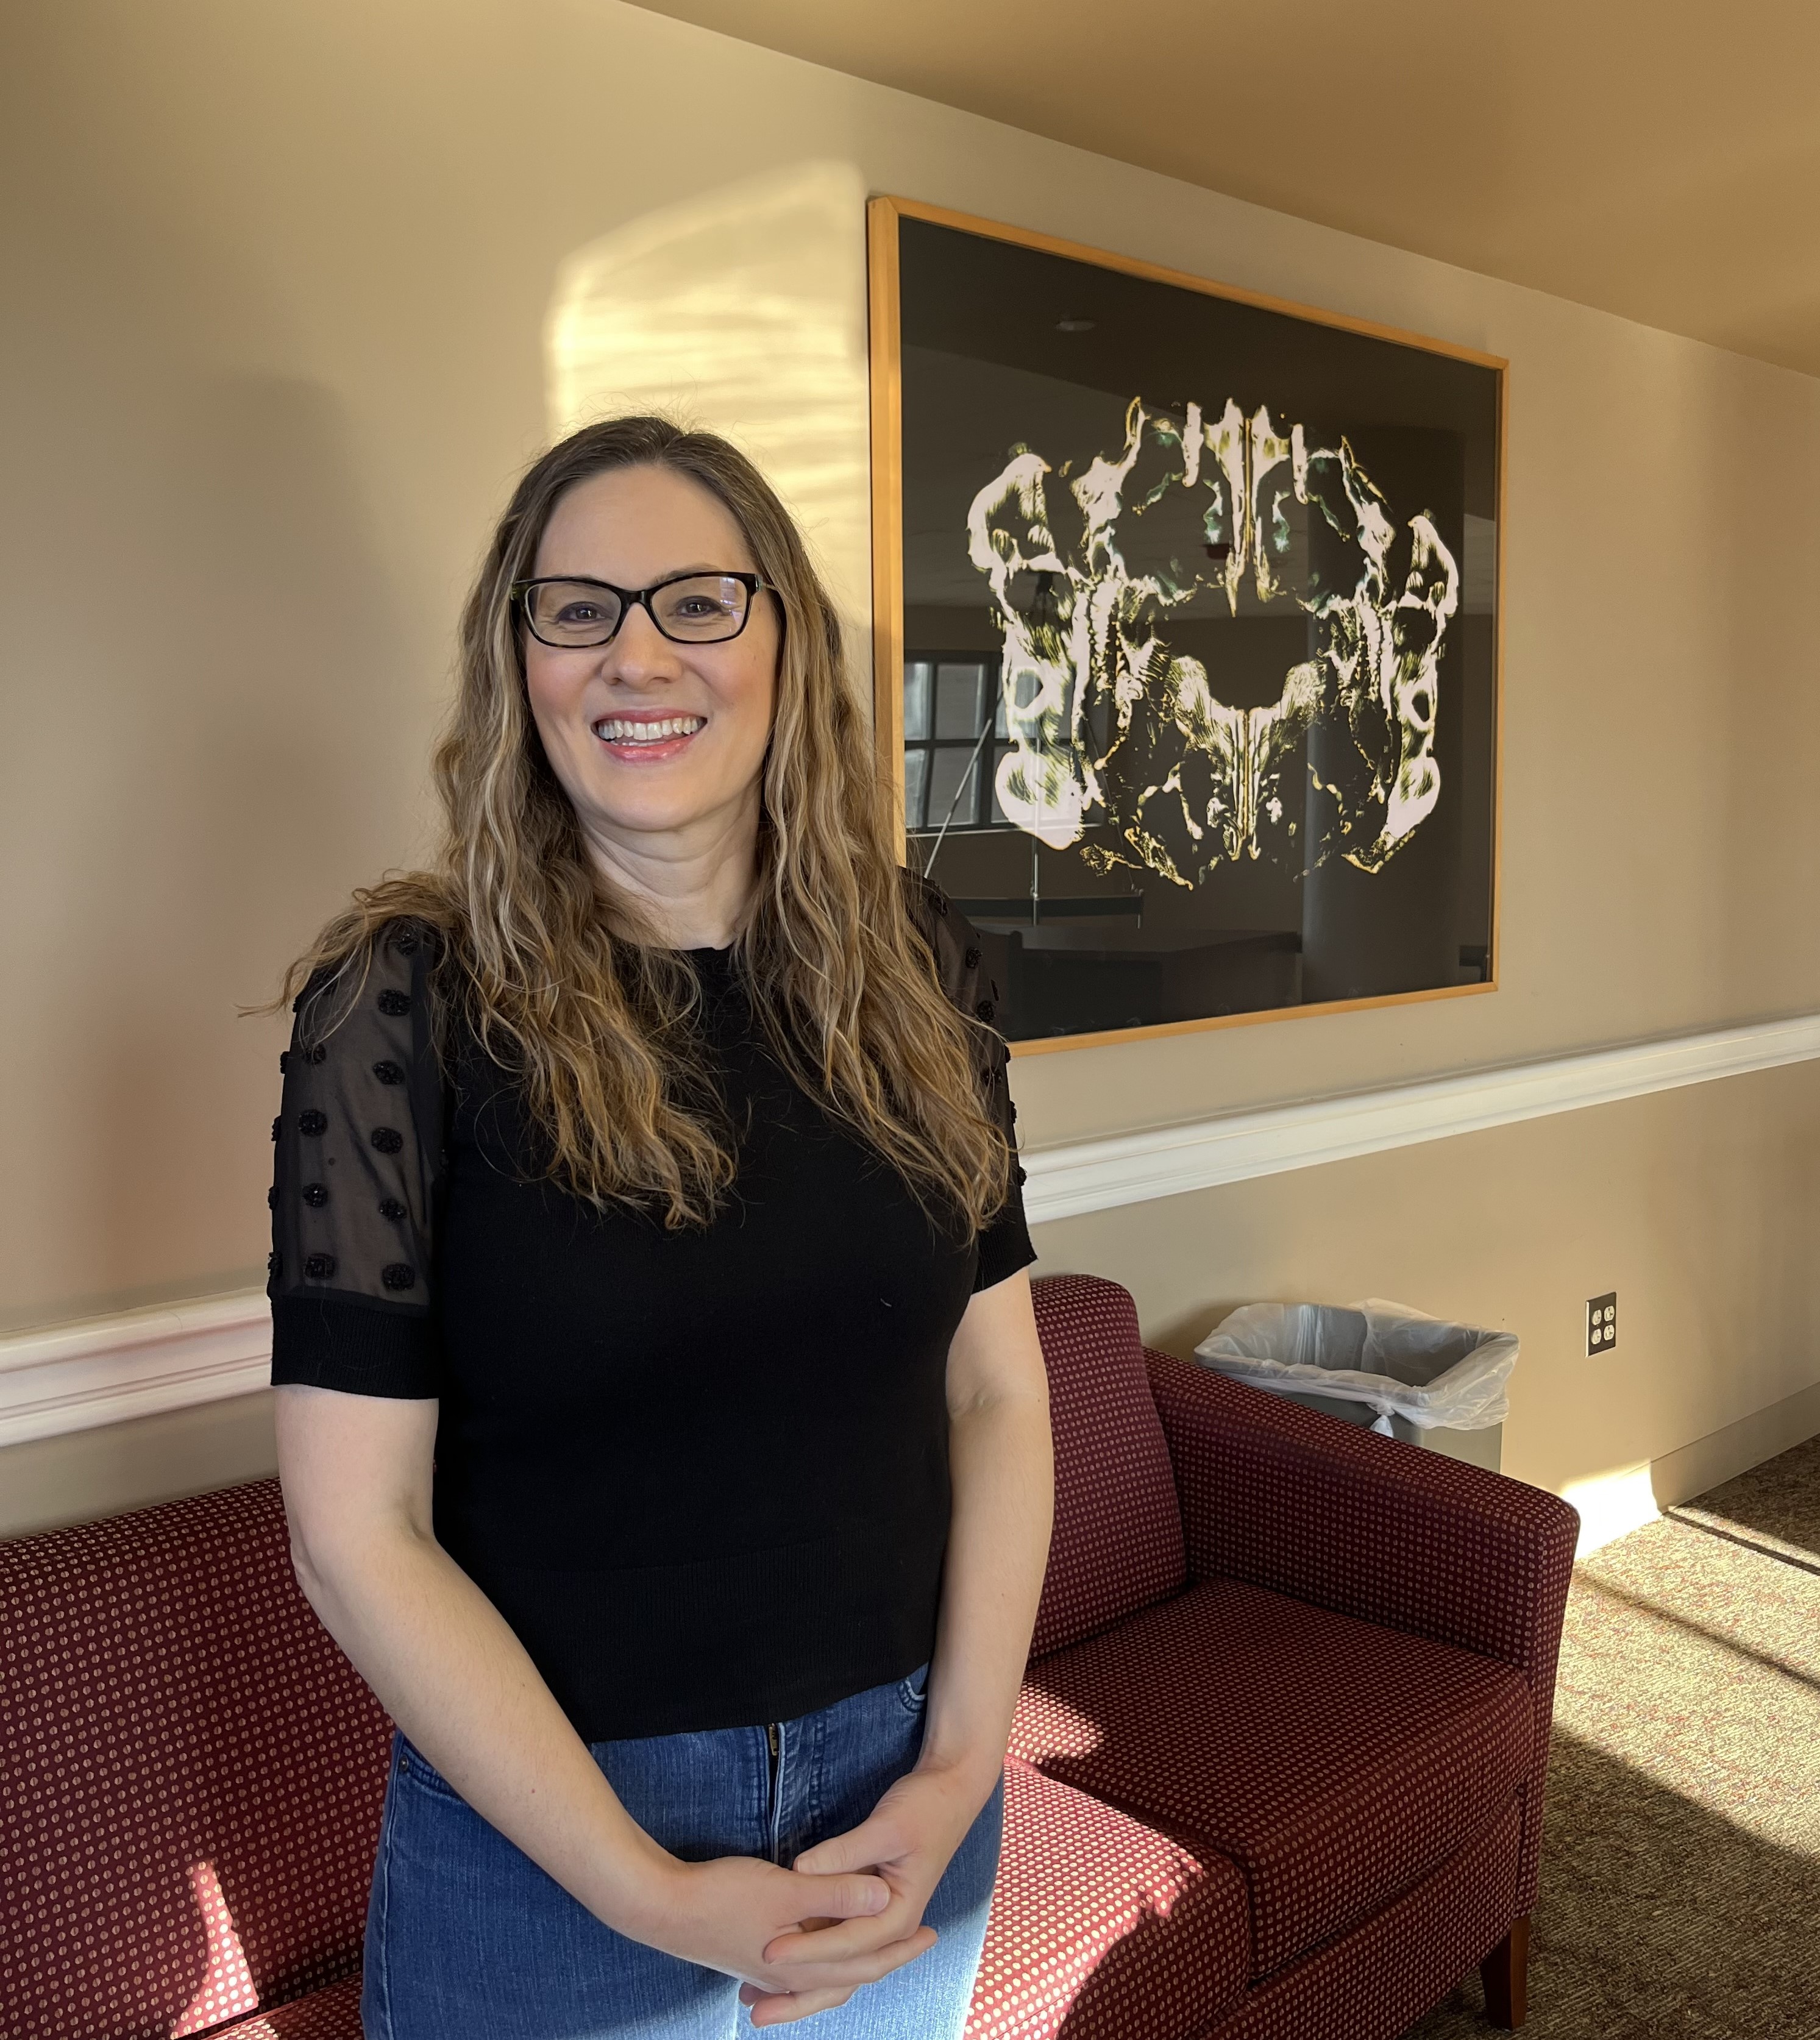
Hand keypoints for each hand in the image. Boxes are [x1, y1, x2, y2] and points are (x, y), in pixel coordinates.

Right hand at [630, 1853, 935, 2025]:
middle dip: (884, 1959)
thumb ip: (836, 1892)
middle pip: (848, 1975)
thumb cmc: (723, 1895)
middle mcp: (788, 1974)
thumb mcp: (786, 1888)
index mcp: (802, 1964)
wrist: (660, 1908)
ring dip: (851, 1961)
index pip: (865, 1963)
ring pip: (823, 1972)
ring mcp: (766, 1967)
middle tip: (919, 1939)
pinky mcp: (749, 1953)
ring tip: (875, 1950)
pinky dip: (820, 1959)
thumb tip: (884, 1894)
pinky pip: (799, 1964)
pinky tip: (816, 1944)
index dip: (900, 1948)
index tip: (931, 1932)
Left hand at [737, 1762, 990, 2026]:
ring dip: (801, 1979)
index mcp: (899, 1915)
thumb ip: (845, 1853)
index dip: (806, 1949)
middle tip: (755, 2010)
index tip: (767, 1952)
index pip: (846, 1943)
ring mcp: (878, 1918)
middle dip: (799, 1992)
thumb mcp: (886, 1828)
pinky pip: (836, 1935)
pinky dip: (809, 1949)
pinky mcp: (867, 1905)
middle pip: (841, 1970)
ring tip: (757, 1997)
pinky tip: (779, 1956)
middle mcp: (889, 1926)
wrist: (949, 1792)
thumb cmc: (924, 1809)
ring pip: (836, 1960)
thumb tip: (800, 1871)